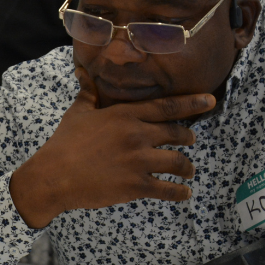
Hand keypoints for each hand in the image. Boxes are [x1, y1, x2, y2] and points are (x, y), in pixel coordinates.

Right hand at [9, 66, 214, 228]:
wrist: (53, 176)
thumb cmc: (64, 143)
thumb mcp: (77, 113)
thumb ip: (88, 93)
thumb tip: (82, 71)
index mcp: (125, 115)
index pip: (166, 107)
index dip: (191, 103)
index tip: (210, 100)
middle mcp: (137, 135)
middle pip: (177, 133)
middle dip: (188, 137)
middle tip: (191, 140)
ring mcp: (139, 161)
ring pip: (178, 162)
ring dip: (188, 167)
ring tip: (190, 171)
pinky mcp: (136, 185)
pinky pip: (168, 189)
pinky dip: (180, 192)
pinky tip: (184, 193)